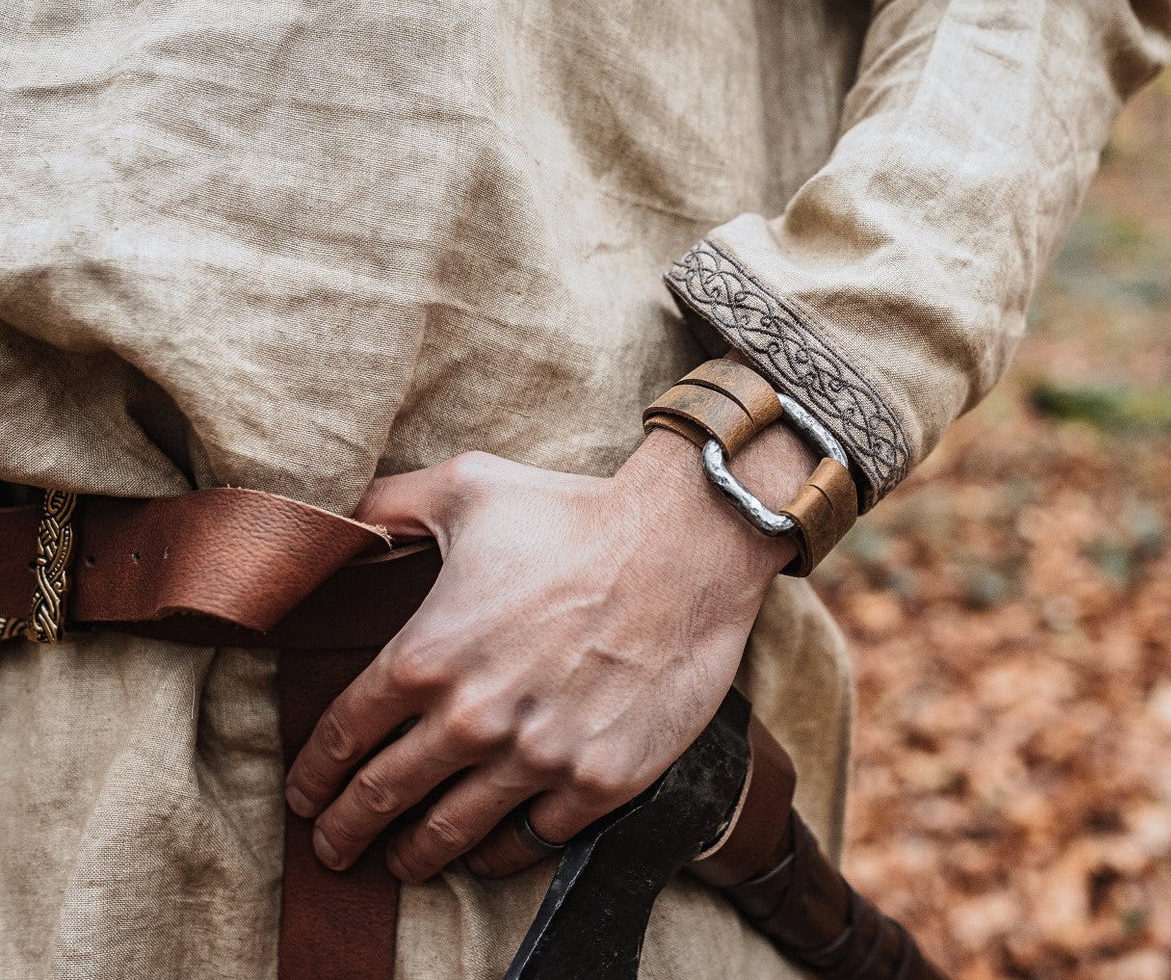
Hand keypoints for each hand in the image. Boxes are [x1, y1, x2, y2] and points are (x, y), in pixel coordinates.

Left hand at [283, 423, 815, 882]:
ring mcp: (536, 757)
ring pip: (450, 833)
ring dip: (415, 856)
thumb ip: (389, 506)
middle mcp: (471, 719)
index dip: (314, 772)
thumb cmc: (574, 512)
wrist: (685, 545)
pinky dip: (501, 853)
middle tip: (333, 848)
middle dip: (345, 830)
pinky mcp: (598, 780)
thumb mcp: (467, 487)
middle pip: (382, 797)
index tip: (304, 794)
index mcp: (427, 655)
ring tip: (402, 864)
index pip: (344, 735)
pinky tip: (487, 852)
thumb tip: (336, 521)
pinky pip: (532, 840)